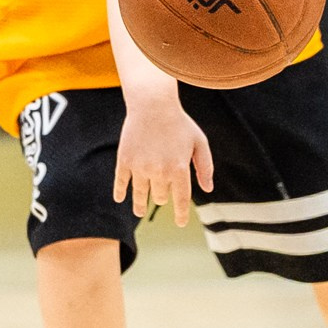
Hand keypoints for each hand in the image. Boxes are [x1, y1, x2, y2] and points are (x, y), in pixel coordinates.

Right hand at [114, 88, 213, 225]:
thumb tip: (207, 190)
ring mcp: (140, 167)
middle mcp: (159, 172)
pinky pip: (121, 182)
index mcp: (179, 169)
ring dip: (140, 205)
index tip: (180, 223)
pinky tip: (120, 198)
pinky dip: (120, 192)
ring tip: (140, 211)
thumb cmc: (179, 123)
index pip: (181, 200)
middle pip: (160, 196)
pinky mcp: (125, 160)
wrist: (152, 104)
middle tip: (162, 196)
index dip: (181, 214)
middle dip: (162, 197)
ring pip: (140, 194)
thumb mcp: (199, 142)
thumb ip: (204, 167)